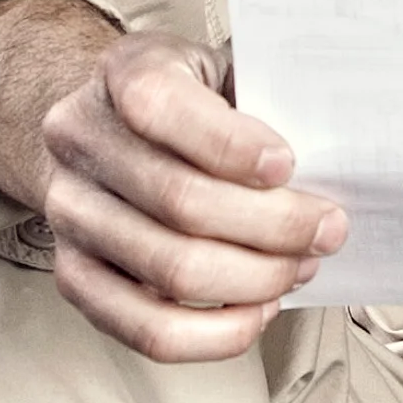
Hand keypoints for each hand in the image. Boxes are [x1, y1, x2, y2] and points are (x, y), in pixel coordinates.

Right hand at [0, 0, 343, 360]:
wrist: (109, 128)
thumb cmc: (193, 103)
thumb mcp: (225, 69)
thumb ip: (267, 98)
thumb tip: (334, 154)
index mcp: (123, 72)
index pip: (159, 105)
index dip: (229, 144)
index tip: (288, 165)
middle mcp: (80, 140)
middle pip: (179, 200)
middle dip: (273, 226)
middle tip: (328, 230)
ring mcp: (68, 212)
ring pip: (169, 269)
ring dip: (255, 279)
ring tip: (300, 268)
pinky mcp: (73, 275)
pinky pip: (146, 329)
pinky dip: (215, 334)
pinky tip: (258, 311)